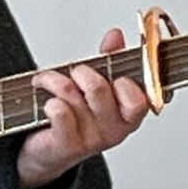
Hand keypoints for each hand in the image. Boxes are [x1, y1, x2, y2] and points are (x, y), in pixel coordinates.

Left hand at [16, 27, 151, 188]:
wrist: (49, 153)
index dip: (126, 83)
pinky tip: (47, 102)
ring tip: (48, 81)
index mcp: (128, 115)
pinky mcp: (66, 145)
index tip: (115, 75)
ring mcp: (91, 139)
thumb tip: (115, 36)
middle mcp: (113, 129)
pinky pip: (59, 112)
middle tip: (75, 73)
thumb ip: (110, 60)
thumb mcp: (97, 86)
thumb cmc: (77, 118)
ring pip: (72, 94)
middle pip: (100, 90)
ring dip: (55, 80)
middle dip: (82, 72)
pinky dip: (49, 100)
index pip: (140, 99)